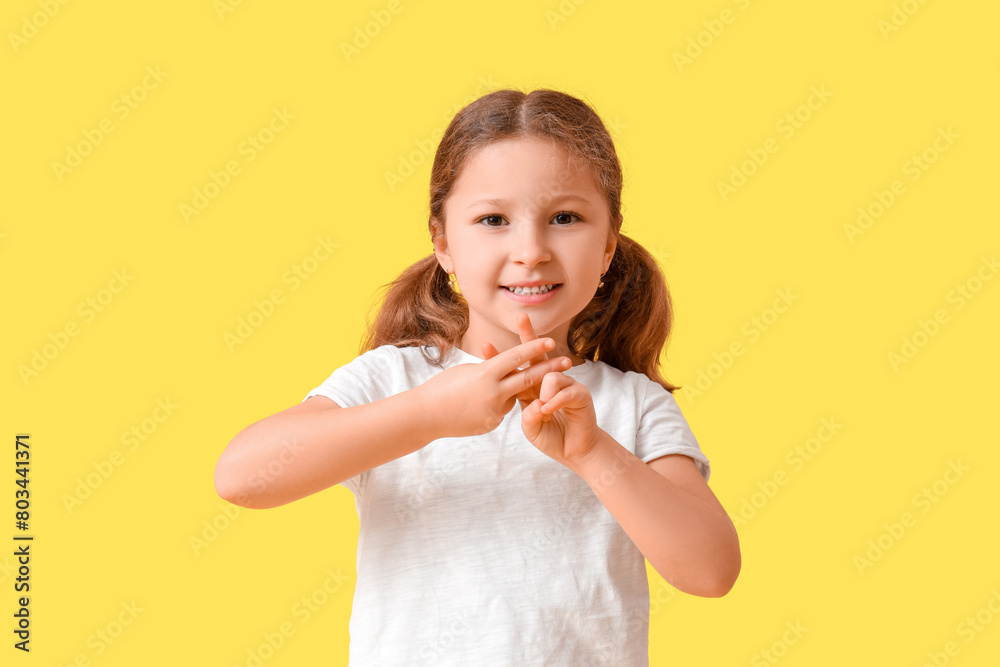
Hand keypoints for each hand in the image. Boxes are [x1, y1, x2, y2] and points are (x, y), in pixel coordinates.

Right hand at [417, 336, 571, 438]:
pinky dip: (494, 405)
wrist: (425, 416)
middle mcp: (494, 392)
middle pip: (528, 377)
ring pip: (512, 396)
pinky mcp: (492, 424)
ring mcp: (494, 410)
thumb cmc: (441, 387)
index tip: (551, 341)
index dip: (534, 348)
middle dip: (550, 369)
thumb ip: (490, 369)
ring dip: (508, 391)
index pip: (516, 357)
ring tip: (478, 392)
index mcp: (486, 373)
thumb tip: (504, 367)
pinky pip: (501, 410)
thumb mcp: (467, 371)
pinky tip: (473, 407)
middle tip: (568, 362)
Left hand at [482, 314, 602, 466]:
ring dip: (544, 393)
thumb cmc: (551, 437)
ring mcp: (564, 384)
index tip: (485, 345)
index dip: (500, 358)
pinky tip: (549, 411)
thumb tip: (536, 403)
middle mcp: (547, 381)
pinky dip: (554, 402)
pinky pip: (564, 390)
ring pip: (550, 374)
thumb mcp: (531, 427)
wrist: (575, 451)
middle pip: (536, 354)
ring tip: (544, 412)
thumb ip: (528, 415)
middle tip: (521, 317)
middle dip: (528, 335)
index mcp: (530, 388)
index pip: (514, 369)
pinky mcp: (580, 393)